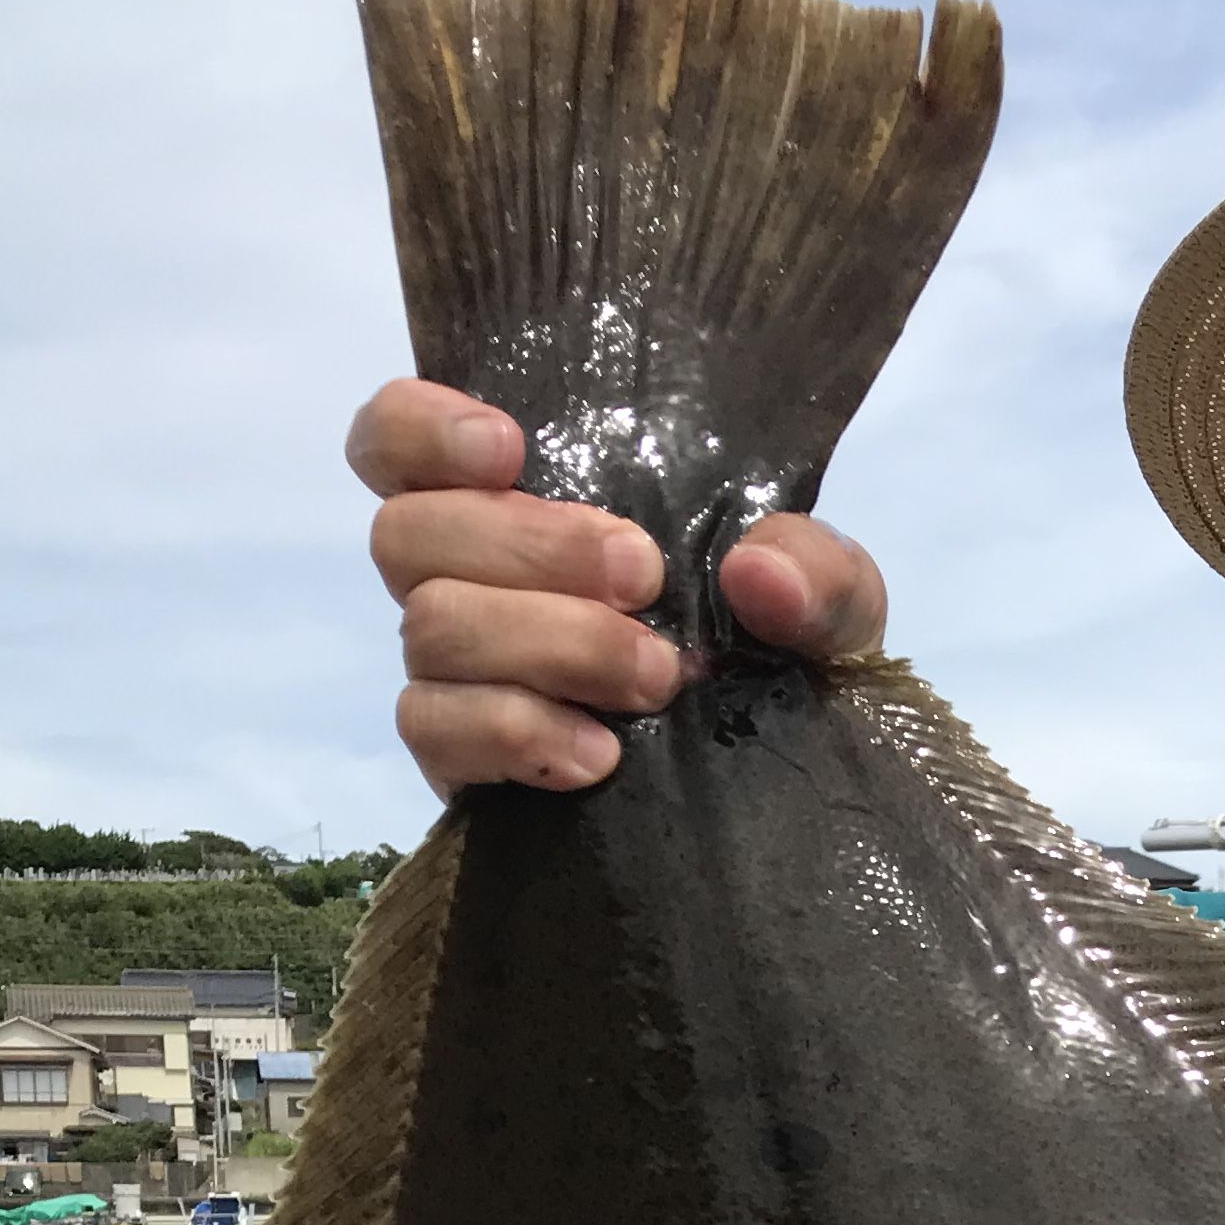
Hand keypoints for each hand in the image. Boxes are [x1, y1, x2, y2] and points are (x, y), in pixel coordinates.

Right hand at [347, 378, 891, 797]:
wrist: (784, 795)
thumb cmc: (779, 660)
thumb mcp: (827, 605)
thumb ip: (814, 570)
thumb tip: (757, 570)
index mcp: (521, 504)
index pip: (397, 440)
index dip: (421, 429)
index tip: (510, 449)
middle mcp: (466, 579)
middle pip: (407, 533)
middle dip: (530, 548)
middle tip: (643, 580)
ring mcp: (454, 674)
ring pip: (428, 628)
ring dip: (547, 644)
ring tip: (652, 681)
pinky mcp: (460, 761)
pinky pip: (434, 729)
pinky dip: (516, 732)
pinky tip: (599, 755)